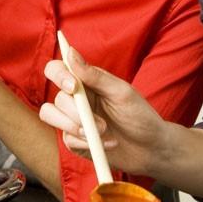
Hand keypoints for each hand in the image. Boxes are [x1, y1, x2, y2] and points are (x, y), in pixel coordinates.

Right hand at [40, 46, 166, 176]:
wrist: (150, 148)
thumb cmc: (139, 115)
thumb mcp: (121, 92)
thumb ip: (95, 75)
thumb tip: (70, 52)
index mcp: (87, 81)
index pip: (58, 70)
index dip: (59, 75)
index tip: (73, 87)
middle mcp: (77, 99)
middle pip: (57, 97)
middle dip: (76, 112)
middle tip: (101, 124)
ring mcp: (73, 119)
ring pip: (51, 116)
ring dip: (75, 127)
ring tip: (102, 133)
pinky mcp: (74, 140)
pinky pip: (66, 139)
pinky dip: (86, 143)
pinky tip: (108, 144)